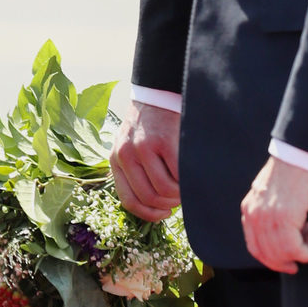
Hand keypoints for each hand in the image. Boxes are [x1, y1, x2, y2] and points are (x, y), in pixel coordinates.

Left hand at [110, 101, 180, 220]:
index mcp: (116, 158)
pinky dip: (187, 181)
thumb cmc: (151, 125)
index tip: (164, 214)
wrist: (158, 92)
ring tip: (186, 185)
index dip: (149, 213)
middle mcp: (125, 154)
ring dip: (179, 194)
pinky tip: (191, 174)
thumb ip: (137, 170)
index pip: (128, 199)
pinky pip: (178, 175)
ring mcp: (143, 148)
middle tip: (180, 198)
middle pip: (148, 197)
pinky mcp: (163, 141)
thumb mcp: (133, 145)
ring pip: (163, 190)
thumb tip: (156, 204)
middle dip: (168, 204)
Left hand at [241, 157, 307, 273]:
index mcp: (248, 209)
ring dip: (304, 253)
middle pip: (267, 255)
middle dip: (288, 262)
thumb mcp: (272, 194)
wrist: (299, 153)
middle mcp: (253, 215)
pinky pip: (295, 249)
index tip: (289, 264)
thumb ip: (270, 212)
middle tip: (307, 256)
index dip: (272, 260)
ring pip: (282, 254)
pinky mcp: (284, 217)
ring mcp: (266, 217)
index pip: (254, 246)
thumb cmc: (292, 171)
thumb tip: (284, 236)